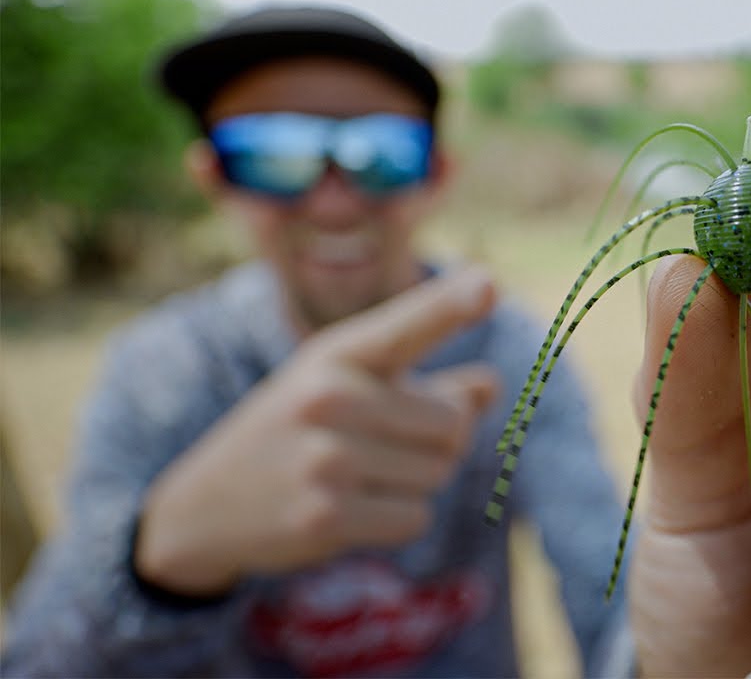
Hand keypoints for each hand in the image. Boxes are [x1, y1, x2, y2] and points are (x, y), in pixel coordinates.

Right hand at [134, 268, 499, 596]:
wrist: (204, 505)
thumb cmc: (298, 431)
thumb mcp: (348, 387)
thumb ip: (424, 383)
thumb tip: (492, 385)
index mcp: (337, 353)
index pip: (405, 326)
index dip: (449, 306)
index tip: (489, 285)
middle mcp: (329, 397)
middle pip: (453, 425)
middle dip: (439, 441)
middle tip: (383, 445)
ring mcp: (325, 458)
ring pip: (438, 473)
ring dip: (415, 482)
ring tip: (357, 475)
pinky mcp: (326, 516)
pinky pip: (415, 517)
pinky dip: (396, 520)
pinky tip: (348, 509)